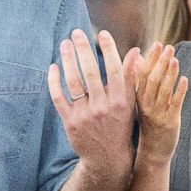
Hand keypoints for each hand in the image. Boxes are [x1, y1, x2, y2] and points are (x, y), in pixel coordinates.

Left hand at [48, 30, 138, 172]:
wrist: (107, 158)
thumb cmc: (120, 125)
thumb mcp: (130, 103)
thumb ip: (131, 77)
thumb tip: (136, 51)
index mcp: (120, 101)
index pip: (114, 69)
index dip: (109, 49)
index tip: (103, 33)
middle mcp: (103, 107)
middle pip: (90, 71)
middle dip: (83, 49)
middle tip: (76, 32)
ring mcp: (85, 115)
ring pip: (73, 82)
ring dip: (67, 60)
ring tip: (65, 44)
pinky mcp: (70, 122)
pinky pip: (59, 97)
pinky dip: (54, 81)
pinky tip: (53, 67)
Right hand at [136, 43, 187, 164]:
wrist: (152, 151)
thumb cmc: (147, 123)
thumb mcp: (139, 102)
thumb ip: (140, 81)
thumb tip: (137, 58)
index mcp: (137, 99)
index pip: (141, 75)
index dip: (150, 59)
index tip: (156, 45)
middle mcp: (146, 105)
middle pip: (152, 80)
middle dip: (160, 62)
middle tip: (168, 47)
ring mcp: (158, 114)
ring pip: (163, 91)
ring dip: (170, 73)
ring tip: (175, 59)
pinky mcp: (171, 122)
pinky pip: (175, 104)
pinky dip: (180, 91)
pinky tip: (184, 79)